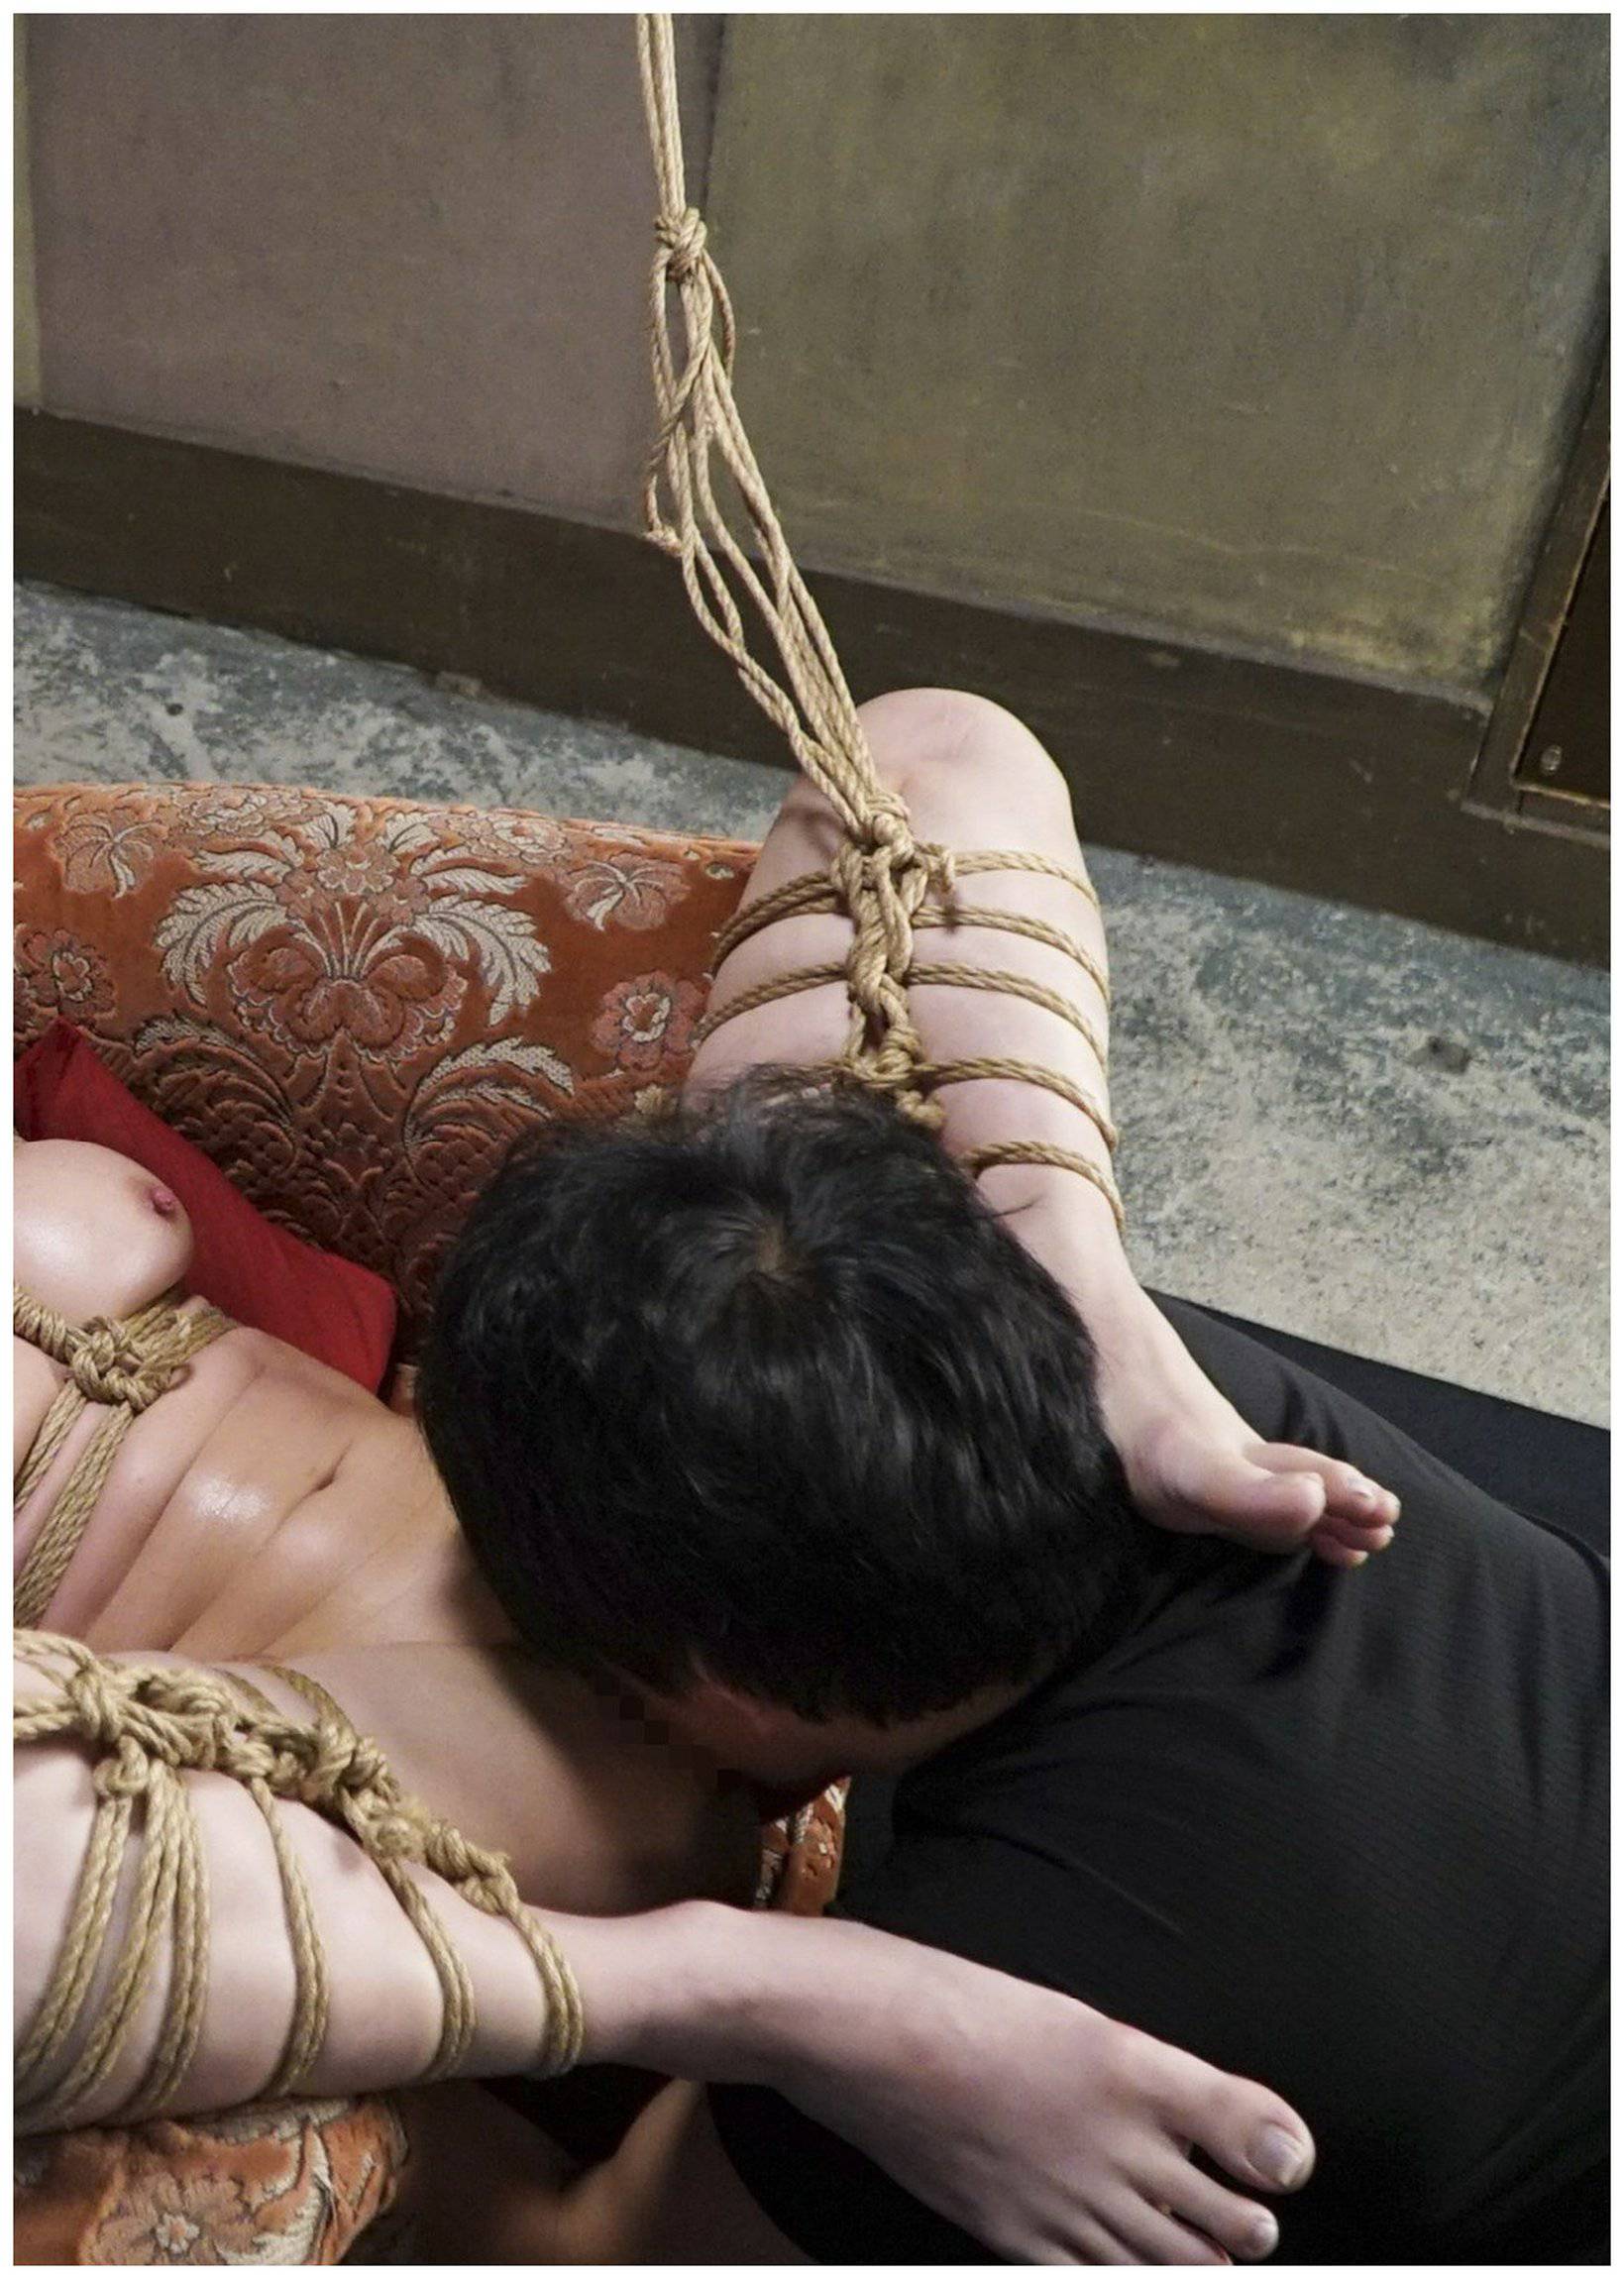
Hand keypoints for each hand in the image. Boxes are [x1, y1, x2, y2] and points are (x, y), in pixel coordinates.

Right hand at [775, 1927, 1313, 2263]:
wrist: (866, 2034)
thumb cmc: (960, 1999)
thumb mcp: (1069, 2012)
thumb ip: (1142, 2068)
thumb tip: (1202, 2114)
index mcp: (1131, 2066)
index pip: (1246, 2127)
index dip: (1281, 2151)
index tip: (1287, 2161)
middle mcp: (1113, 2141)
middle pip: (1223, 2218)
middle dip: (1247, 2226)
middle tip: (1253, 2223)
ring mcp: (1065, 2198)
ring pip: (1168, 2262)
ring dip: (1200, 2261)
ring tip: (1212, 2255)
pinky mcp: (1015, 2234)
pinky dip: (1122, 2277)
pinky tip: (1125, 2266)